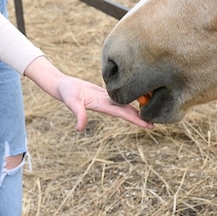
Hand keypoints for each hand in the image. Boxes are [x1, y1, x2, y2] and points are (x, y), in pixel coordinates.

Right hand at [24, 56, 153, 131]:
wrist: (60, 86)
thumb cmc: (65, 92)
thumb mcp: (72, 102)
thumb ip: (78, 114)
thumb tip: (80, 129)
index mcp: (102, 106)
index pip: (124, 114)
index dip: (136, 120)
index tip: (149, 126)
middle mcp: (106, 104)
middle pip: (127, 112)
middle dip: (140, 118)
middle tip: (155, 124)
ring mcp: (105, 99)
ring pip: (124, 104)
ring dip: (136, 109)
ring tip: (149, 112)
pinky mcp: (103, 93)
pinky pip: (119, 96)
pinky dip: (128, 98)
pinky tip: (136, 98)